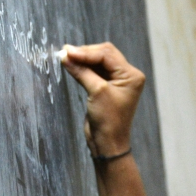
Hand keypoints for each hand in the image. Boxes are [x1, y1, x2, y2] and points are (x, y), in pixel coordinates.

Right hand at [61, 43, 145, 157]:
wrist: (108, 143)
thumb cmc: (108, 120)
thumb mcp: (96, 92)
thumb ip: (82, 71)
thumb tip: (66, 56)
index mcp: (131, 75)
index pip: (107, 54)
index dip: (86, 52)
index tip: (67, 52)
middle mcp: (126, 75)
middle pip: (103, 55)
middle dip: (84, 53)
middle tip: (65, 53)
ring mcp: (116, 81)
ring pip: (98, 62)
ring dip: (82, 59)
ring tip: (65, 57)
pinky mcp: (106, 87)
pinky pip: (94, 71)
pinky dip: (83, 68)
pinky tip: (71, 65)